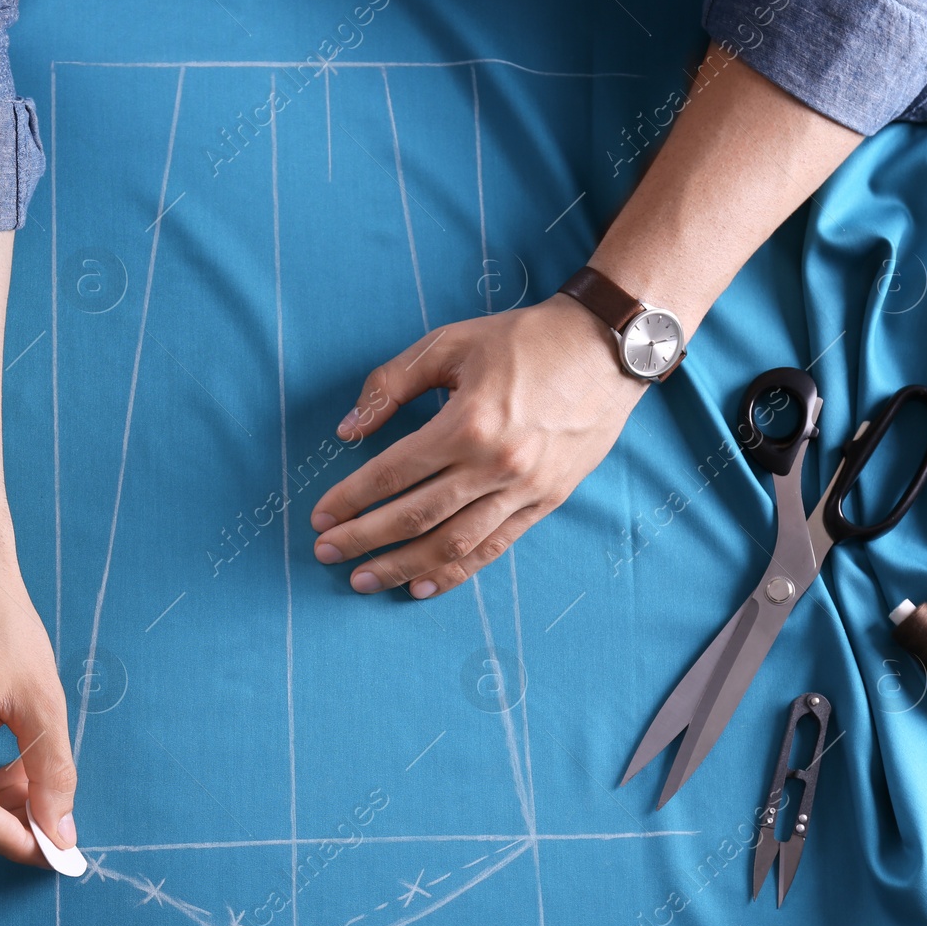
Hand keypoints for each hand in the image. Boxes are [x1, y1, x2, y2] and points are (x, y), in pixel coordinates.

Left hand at [310, 293, 646, 597]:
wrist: (607, 349)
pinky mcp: (547, 501)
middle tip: (326, 553)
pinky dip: (455, 572)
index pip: (393, 473)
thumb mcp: (449, 343)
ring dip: (402, 566)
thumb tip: (348, 430)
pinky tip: (422, 585)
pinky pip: (493, 548)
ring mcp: (525, 489)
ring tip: (363, 580)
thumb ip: (391, 385)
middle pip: (416, 517)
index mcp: (468, 423)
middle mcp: (496, 464)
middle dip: (364, 540)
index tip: (319, 518)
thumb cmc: (523, 340)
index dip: (351, 499)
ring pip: (453, 544)